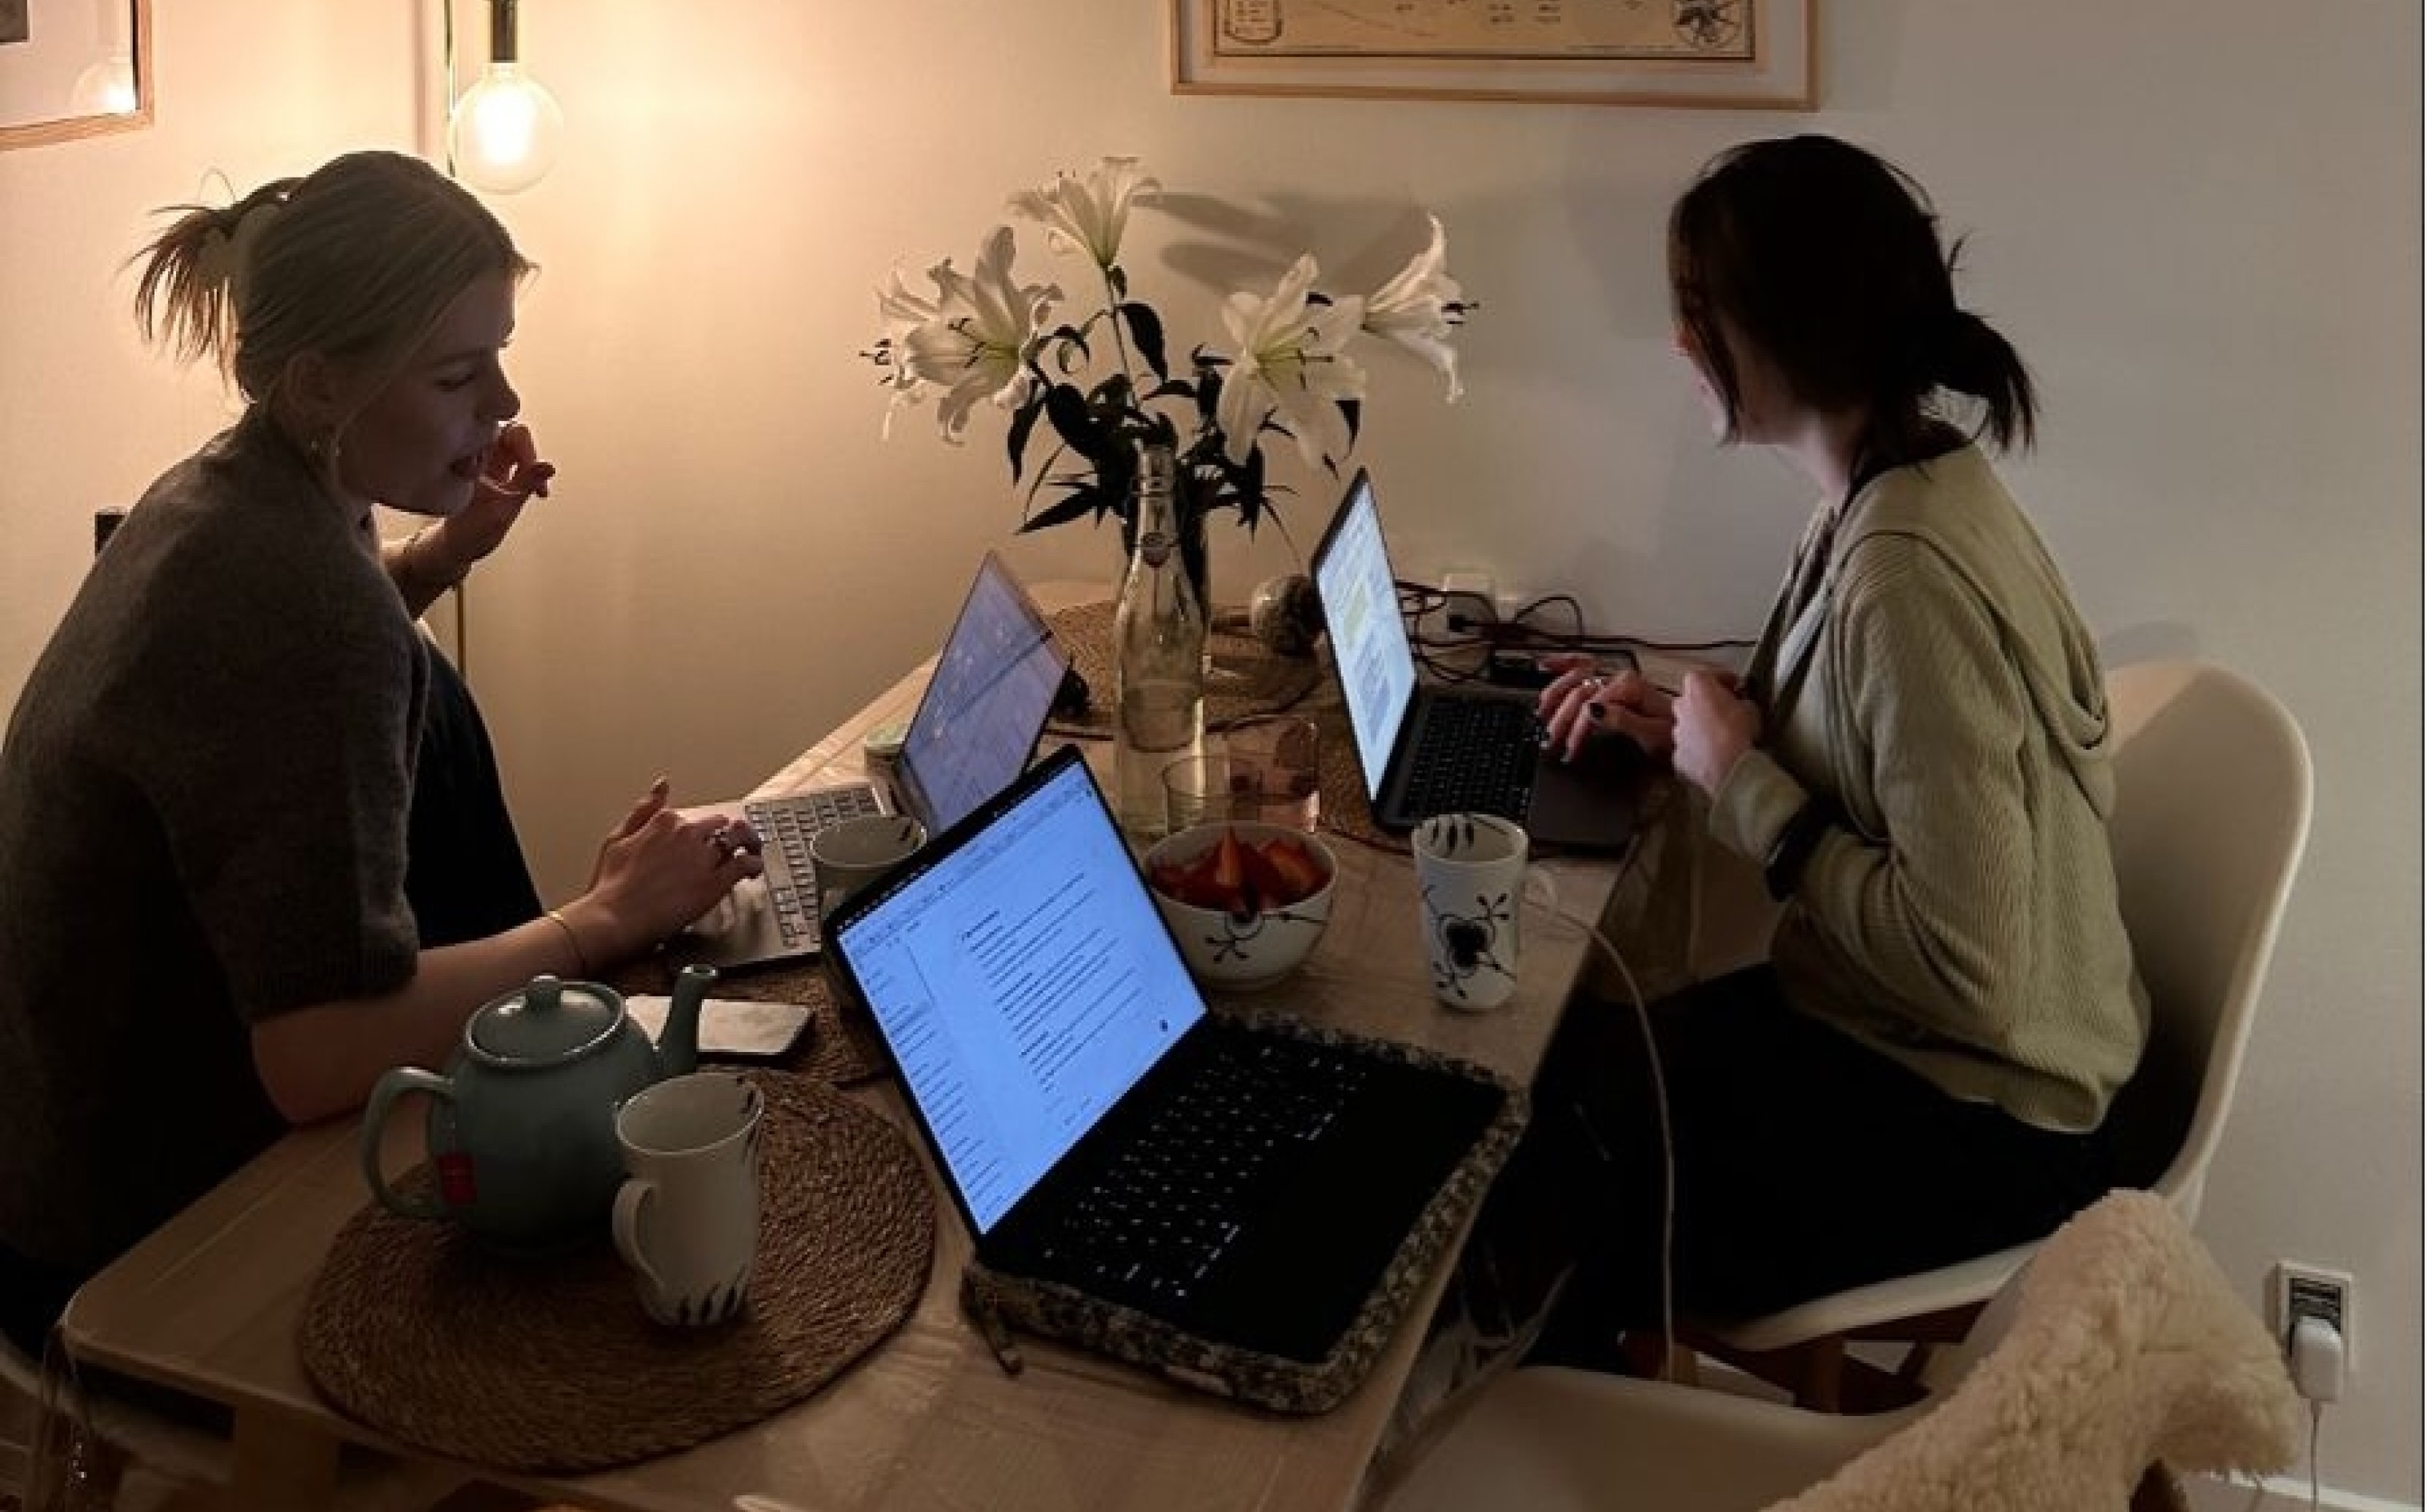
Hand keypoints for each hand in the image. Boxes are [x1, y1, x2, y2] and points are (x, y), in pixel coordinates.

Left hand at [431, 422, 557, 572]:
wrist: (458, 545)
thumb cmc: (468, 529)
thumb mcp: (503, 506)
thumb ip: (527, 482)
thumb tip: (549, 465)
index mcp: (472, 454)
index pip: (508, 432)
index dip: (526, 449)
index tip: (533, 471)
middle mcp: (479, 452)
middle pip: (515, 434)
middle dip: (531, 457)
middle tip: (537, 483)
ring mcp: (489, 459)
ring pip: (519, 447)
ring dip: (533, 466)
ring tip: (538, 490)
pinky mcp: (498, 468)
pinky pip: (520, 460)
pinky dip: (531, 474)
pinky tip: (536, 491)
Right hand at [577, 782, 763, 958]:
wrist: (614, 917)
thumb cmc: (612, 885)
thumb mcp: (618, 837)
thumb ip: (643, 809)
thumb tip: (661, 785)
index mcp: (665, 821)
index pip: (694, 818)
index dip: (699, 833)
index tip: (698, 844)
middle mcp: (688, 834)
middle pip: (720, 825)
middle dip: (725, 835)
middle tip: (729, 847)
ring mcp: (703, 858)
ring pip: (738, 840)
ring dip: (747, 844)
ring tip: (750, 852)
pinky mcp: (715, 882)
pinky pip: (746, 865)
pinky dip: (754, 865)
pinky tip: (753, 871)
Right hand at [1537, 653, 1674, 760]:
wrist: (1686, 735)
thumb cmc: (1671, 736)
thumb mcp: (1651, 734)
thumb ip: (1621, 720)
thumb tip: (1592, 710)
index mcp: (1629, 687)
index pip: (1592, 703)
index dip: (1578, 727)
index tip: (1571, 748)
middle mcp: (1619, 679)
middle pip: (1579, 691)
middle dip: (1562, 716)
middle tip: (1551, 738)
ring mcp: (1613, 681)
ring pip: (1575, 679)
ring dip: (1555, 694)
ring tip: (1542, 712)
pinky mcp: (1610, 688)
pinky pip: (1582, 669)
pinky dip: (1563, 666)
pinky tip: (1545, 664)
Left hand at [1671, 670, 1761, 797]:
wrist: (1727, 767)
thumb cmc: (1739, 731)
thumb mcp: (1751, 708)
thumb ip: (1742, 702)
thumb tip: (1742, 705)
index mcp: (1697, 686)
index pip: (1707, 675)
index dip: (1724, 679)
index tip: (1736, 686)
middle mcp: (1681, 706)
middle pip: (1693, 700)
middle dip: (1709, 704)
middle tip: (1728, 711)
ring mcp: (1677, 732)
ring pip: (1689, 726)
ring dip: (1703, 728)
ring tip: (1722, 738)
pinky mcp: (1678, 756)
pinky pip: (1689, 750)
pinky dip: (1700, 752)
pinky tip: (1715, 757)